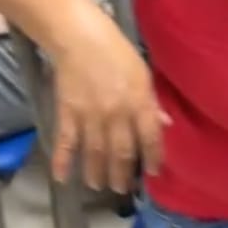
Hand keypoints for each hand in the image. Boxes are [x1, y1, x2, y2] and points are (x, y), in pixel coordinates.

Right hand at [50, 15, 168, 192]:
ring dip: (97, 173)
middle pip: (121, 152)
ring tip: (99, 186)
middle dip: (122, 174)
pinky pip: (65, 142)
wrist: (79, 38)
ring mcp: (89, 116)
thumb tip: (164, 124)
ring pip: (94, 153)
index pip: (149, 138)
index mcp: (138, 102)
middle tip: (122, 189)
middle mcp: (115, 114)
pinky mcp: (67, 113)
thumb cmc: (117, 52)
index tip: (153, 173)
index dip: (153, 158)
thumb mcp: (143, 74)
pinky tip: (63, 178)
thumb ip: (151, 102)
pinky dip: (62, 161)